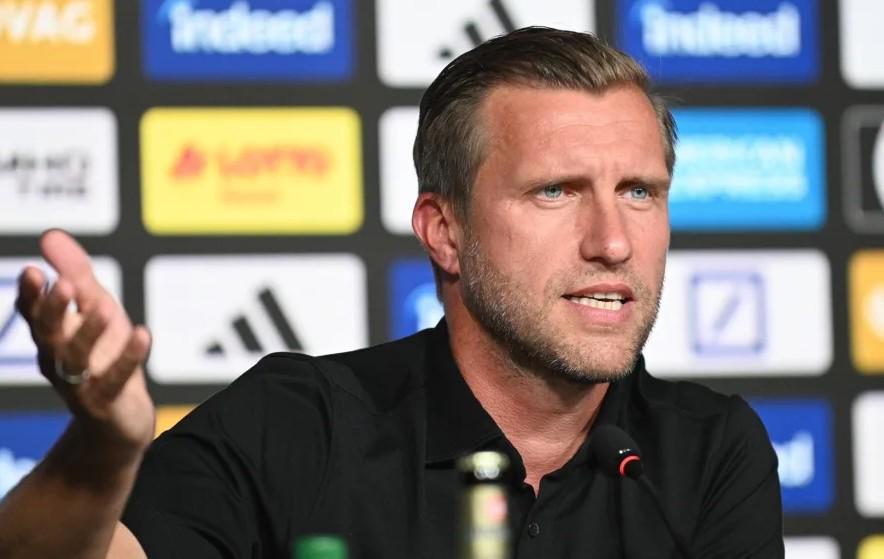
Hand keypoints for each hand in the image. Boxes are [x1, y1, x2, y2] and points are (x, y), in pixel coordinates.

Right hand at [15, 230, 154, 456]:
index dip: (32, 295)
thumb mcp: (94, 308)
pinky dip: (129, 358)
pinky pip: (116, 380)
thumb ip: (76, 273)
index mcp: (52, 335)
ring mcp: (81, 384)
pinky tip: (143, 334)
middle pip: (49, 333)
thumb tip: (50, 235)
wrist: (118, 423)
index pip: (34, 313)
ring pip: (78, 358)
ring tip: (103, 306)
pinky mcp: (107, 403)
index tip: (32, 271)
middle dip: (53, 309)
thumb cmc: (105, 357)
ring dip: (89, 331)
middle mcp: (58, 360)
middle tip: (61, 284)